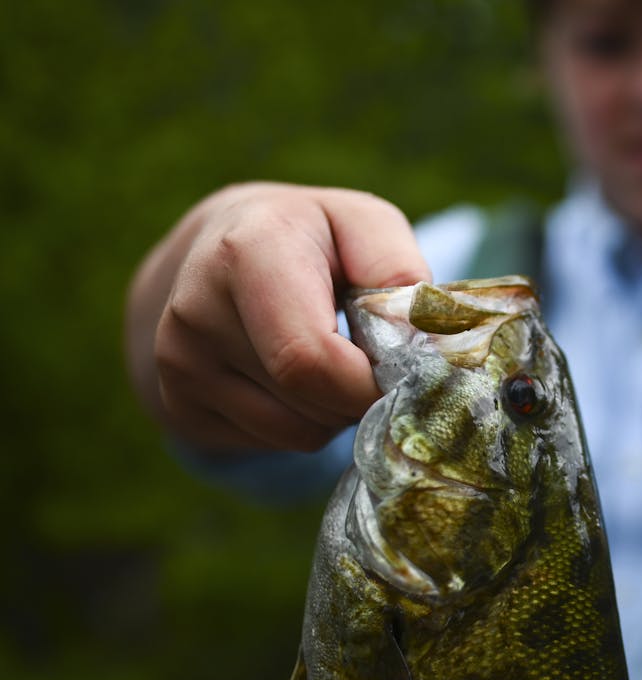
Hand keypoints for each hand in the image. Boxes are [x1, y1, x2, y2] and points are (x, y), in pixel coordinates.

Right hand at [124, 182, 430, 451]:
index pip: (311, 361)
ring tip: (330, 361)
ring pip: (295, 435)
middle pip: (308, 405)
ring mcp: (177, 363)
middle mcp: (195, 310)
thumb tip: (415, 340)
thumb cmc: (312, 236)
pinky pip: (269, 445)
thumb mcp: (364, 223)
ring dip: (333, 413)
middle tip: (370, 360)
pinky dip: (300, 424)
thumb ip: (397, 270)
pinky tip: (291, 378)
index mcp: (244, 253)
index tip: (402, 370)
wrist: (220, 244)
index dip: (370, 384)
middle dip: (358, 397)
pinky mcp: (177, 404)